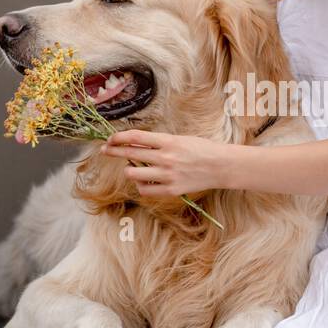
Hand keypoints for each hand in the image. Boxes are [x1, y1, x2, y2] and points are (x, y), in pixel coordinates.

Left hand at [100, 129, 227, 198]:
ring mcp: (167, 175)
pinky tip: (143, 180)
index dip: (119, 137)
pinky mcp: (171, 190)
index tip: (111, 138)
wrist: (221, 166)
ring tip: (131, 167)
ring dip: (128, 169)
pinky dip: (140, 185)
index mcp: (168, 141)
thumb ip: (159, 142)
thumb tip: (135, 143)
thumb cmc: (202, 149)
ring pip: (133, 173)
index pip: (135, 137)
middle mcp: (165, 158)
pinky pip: (145, 190)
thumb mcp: (180, 139)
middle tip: (106, 150)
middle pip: (130, 153)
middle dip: (114, 151)